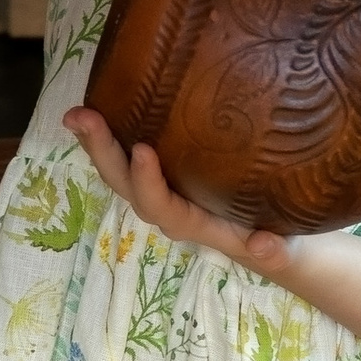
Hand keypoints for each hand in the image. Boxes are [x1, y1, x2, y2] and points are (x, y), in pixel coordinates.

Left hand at [62, 107, 298, 276]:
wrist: (275, 249)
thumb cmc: (278, 244)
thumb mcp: (283, 251)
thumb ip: (273, 253)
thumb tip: (263, 245)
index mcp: (190, 223)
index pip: (159, 205)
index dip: (147, 181)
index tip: (143, 149)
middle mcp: (168, 208)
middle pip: (125, 185)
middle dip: (102, 152)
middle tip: (80, 117)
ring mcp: (164, 191)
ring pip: (121, 171)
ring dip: (97, 142)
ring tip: (76, 112)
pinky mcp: (167, 175)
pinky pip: (131, 159)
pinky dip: (113, 136)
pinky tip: (102, 107)